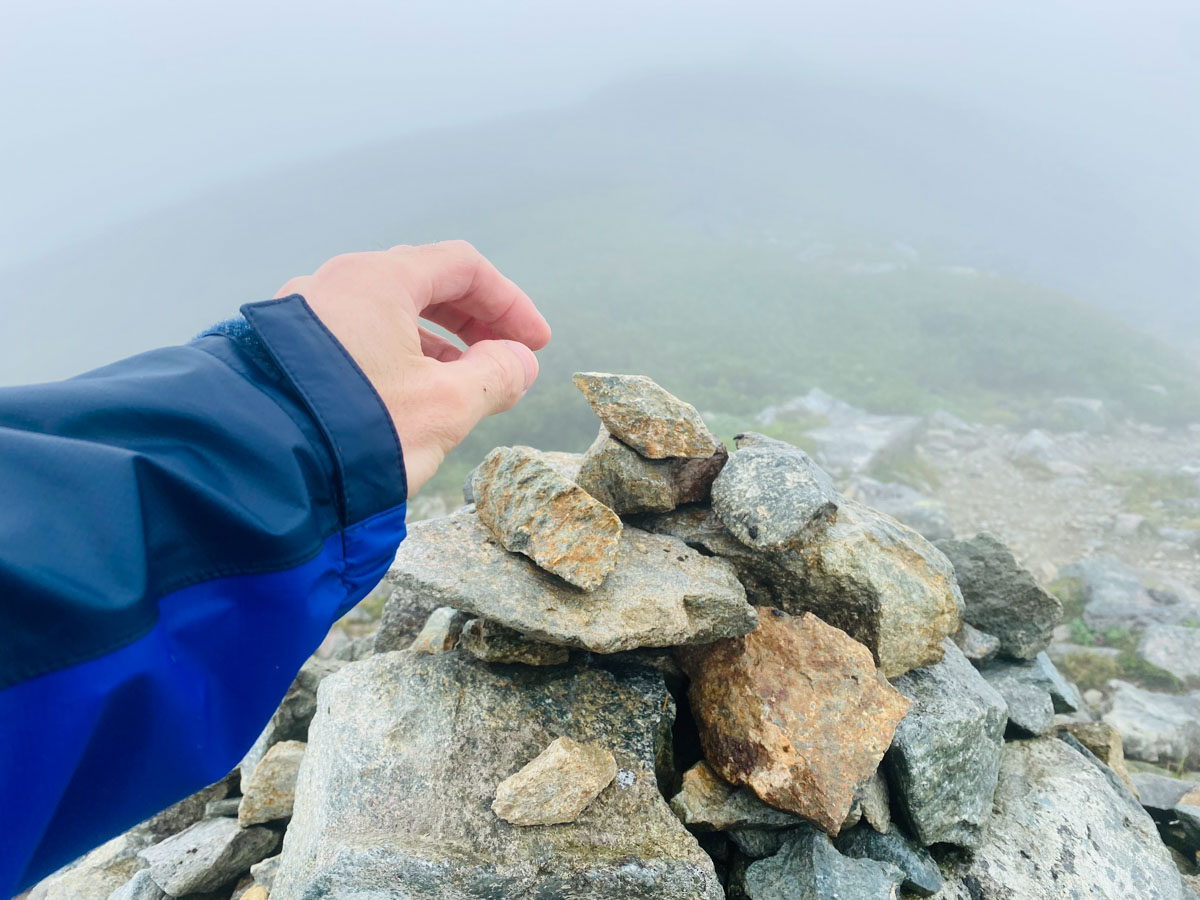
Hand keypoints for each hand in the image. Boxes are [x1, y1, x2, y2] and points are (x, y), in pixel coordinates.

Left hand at [276, 241, 550, 495]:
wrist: (256, 469)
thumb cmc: (354, 431)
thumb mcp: (446, 407)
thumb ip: (495, 376)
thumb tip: (518, 363)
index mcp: (378, 281)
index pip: (461, 267)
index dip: (509, 303)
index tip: (534, 343)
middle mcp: (335, 285)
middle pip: (423, 285)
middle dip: (475, 323)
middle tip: (507, 359)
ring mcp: (304, 316)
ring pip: (387, 315)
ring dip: (437, 345)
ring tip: (465, 385)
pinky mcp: (286, 352)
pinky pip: (355, 339)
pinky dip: (397, 357)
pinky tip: (410, 397)